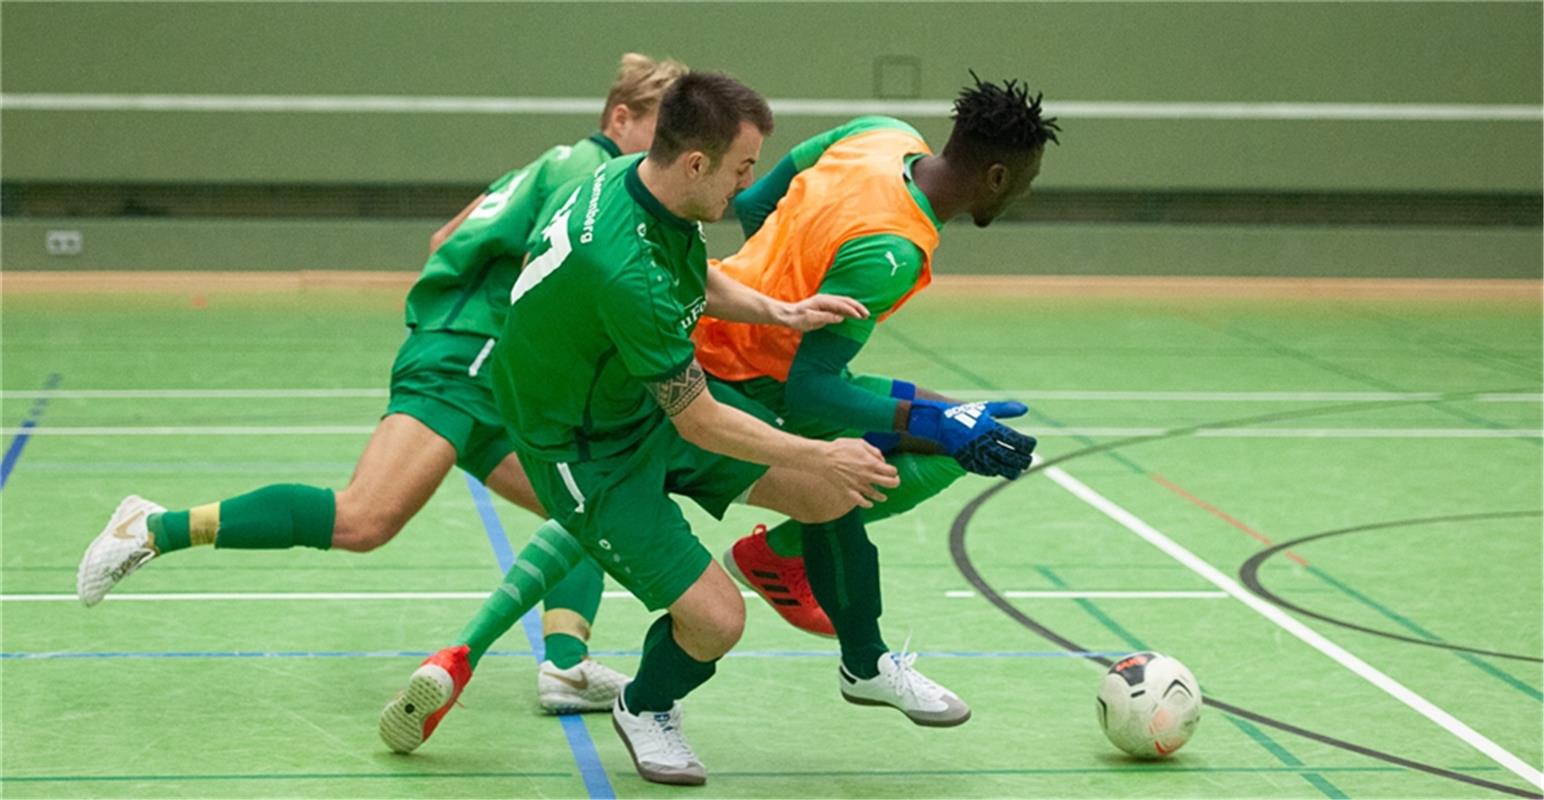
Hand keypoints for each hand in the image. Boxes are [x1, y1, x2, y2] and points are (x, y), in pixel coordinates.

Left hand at [774, 294, 869, 331]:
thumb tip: (840, 317)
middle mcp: (825, 298)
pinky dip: (849, 309)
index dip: (851, 310)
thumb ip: (825, 318)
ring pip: (844, 302)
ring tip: (865, 314)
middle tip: (867, 315)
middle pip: (845, 301)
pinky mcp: (826, 306)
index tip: (860, 317)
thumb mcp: (810, 320)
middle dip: (857, 307)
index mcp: (822, 301)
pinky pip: (840, 306)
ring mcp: (826, 301)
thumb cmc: (797, 318)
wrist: (788, 315)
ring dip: (855, 308)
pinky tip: (855, 313)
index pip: (841, 305)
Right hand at [812, 437, 899, 507]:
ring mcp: (858, 485)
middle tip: (894, 482)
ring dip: (882, 496)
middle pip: (889, 483)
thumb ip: (874, 450)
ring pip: (875, 494)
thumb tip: (881, 458)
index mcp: (871, 463)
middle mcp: (867, 476)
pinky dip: (867, 504)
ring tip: (884, 497)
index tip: (891, 470)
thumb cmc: (841, 448)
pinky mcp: (849, 491)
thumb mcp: (860, 443)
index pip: (891, 471)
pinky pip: (860, 501)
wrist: (824, 458)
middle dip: (895, 483)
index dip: (894, 471)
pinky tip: (870, 504)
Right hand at [906, 400, 1036, 478]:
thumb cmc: (966, 414)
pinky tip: (1002, 468)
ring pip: (1001, 468)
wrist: (941, 424)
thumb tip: (1025, 409)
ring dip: (1013, 470)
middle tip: (1028, 459)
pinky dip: (997, 471)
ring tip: (1018, 468)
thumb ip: (1006, 409)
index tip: (1032, 443)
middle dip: (1024, 460)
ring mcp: (976, 454)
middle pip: (1011, 457)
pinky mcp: (969, 463)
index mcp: (991, 428)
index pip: (1017, 440)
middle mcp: (984, 443)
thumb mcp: (986, 409)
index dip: (1028, 444)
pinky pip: (987, 471)